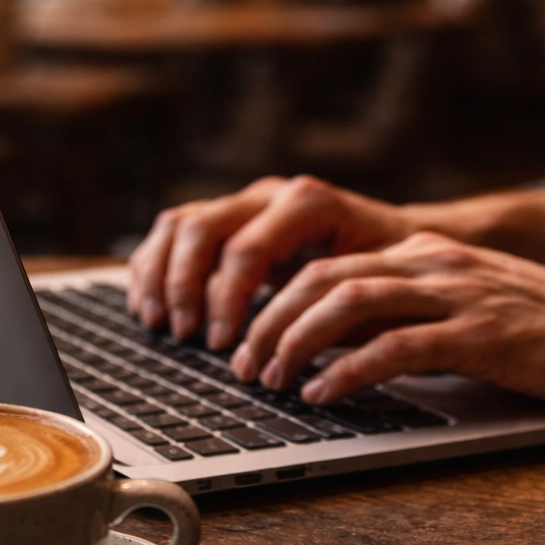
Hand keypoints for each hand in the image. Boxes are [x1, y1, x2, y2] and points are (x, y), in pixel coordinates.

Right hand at [127, 176, 416, 349]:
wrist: (396, 241)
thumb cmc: (389, 270)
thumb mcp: (374, 287)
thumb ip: (334, 309)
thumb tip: (295, 350)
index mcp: (308, 204)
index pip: (247, 247)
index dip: (226, 298)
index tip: (221, 343)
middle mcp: (270, 194)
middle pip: (203, 228)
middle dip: (185, 287)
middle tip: (186, 336)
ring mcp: (244, 202)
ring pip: (180, 223)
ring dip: (160, 275)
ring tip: (157, 323)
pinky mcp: (227, 218)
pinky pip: (174, 230)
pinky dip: (153, 265)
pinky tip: (148, 306)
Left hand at [228, 232, 544, 405]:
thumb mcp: (468, 309)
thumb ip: (411, 317)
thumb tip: (342, 352)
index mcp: (426, 253)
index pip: (328, 264)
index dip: (277, 301)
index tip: (248, 340)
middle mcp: (435, 262)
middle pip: (324, 277)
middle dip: (270, 321)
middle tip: (241, 365)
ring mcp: (458, 294)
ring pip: (349, 302)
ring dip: (295, 343)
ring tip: (270, 380)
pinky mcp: (481, 333)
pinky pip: (395, 346)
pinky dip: (347, 370)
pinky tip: (322, 393)